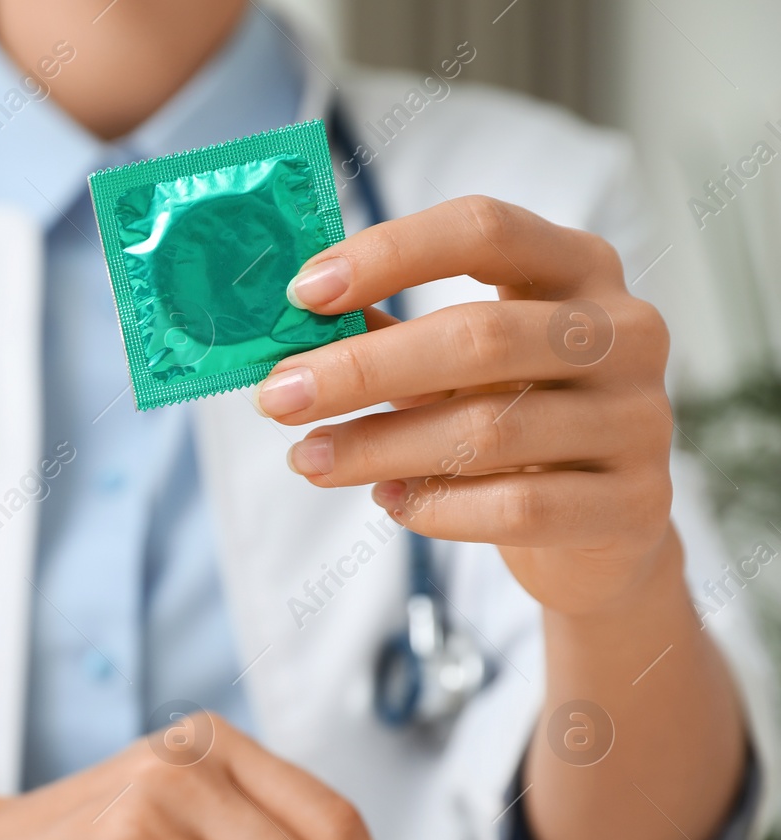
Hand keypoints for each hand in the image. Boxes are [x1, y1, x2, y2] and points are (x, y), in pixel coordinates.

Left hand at [258, 196, 673, 615]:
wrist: (599, 533)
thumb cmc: (512, 419)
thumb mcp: (455, 365)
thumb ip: (386, 333)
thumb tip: (284, 320)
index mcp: (576, 267)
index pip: (484, 229)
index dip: (388, 253)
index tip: (302, 293)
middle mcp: (624, 331)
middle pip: (479, 336)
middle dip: (359, 370)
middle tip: (278, 398)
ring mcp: (638, 417)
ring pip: (489, 430)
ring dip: (377, 448)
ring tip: (310, 460)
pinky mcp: (636, 503)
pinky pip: (517, 506)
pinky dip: (436, 506)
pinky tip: (389, 502)